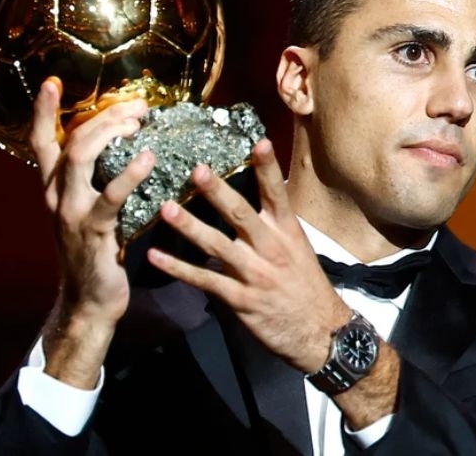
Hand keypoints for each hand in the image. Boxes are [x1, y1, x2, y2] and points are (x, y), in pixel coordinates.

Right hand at [30, 77, 152, 385]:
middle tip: (137, 105)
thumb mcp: (90, 211)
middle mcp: (56, 195)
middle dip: (104, 116)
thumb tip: (131, 147)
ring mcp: (70, 212)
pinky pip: (110, 197)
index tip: (52, 81)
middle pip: (72, 140)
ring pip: (82, 158)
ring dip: (111, 134)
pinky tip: (149, 160)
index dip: (44, 111)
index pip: (42, 142)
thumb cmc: (97, 252)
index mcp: (54, 188)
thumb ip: (98, 182)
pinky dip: (130, 174)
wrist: (89, 300)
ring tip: (139, 122)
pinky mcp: (92, 231)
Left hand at [147, 139, 349, 373]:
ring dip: (189, 227)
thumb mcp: (298, 249)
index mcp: (287, 232)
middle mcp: (271, 248)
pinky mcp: (240, 300)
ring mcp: (255, 274)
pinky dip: (178, 269)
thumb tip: (251, 201)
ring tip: (165, 208)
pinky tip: (155, 257)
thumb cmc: (306, 286)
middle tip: (196, 169)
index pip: (277, 194)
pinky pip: (205, 281)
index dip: (268, 168)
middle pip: (241, 214)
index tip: (259, 142)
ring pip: (217, 246)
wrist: (320, 333)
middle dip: (218, 191)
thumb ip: (273, 227)